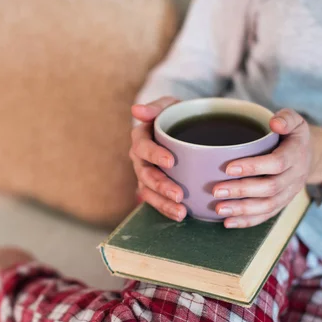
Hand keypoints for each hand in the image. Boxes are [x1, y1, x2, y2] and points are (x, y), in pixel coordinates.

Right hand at [130, 97, 187, 221]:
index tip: (171, 161)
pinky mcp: (154, 188)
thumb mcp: (169, 106)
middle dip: (161, 186)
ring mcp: (145, 175)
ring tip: (181, 212)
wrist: (186, 128)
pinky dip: (167, 209)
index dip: (154, 155)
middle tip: (179, 194)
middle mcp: (139, 158)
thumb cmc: (177, 115)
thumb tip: (136, 109)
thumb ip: (155, 107)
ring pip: (148, 192)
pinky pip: (156, 201)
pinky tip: (181, 216)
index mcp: (140, 137)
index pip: (143, 147)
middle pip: (145, 174)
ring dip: (163, 203)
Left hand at [212, 109, 321, 228]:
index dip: (253, 167)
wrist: (309, 156)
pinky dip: (246, 221)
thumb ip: (287, 117)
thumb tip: (275, 123)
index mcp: (296, 155)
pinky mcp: (281, 204)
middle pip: (269, 188)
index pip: (276, 163)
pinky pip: (265, 216)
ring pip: (267, 206)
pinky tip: (227, 222)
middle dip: (241, 191)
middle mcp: (294, 177)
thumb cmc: (293, 136)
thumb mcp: (296, 121)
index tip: (228, 167)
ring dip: (241, 210)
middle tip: (216, 190)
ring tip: (219, 209)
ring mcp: (288, 194)